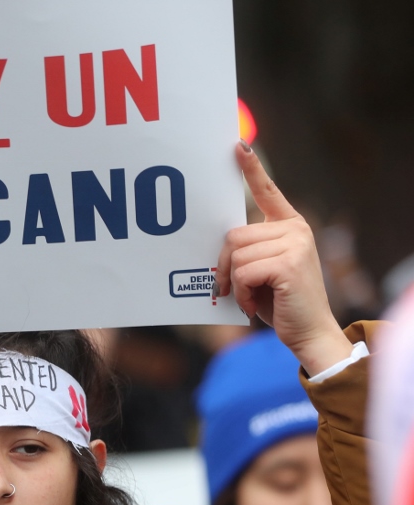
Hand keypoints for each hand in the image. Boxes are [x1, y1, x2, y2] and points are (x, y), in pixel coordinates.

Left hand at [215, 141, 352, 375]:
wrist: (308, 332)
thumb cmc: (280, 302)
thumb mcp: (262, 269)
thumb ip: (249, 249)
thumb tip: (221, 242)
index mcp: (289, 226)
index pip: (268, 192)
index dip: (252, 169)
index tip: (238, 147)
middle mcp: (294, 229)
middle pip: (233, 235)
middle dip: (224, 266)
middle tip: (231, 288)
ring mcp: (294, 243)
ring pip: (235, 255)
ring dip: (233, 283)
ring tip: (248, 298)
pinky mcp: (288, 262)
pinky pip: (242, 271)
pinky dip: (240, 293)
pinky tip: (252, 304)